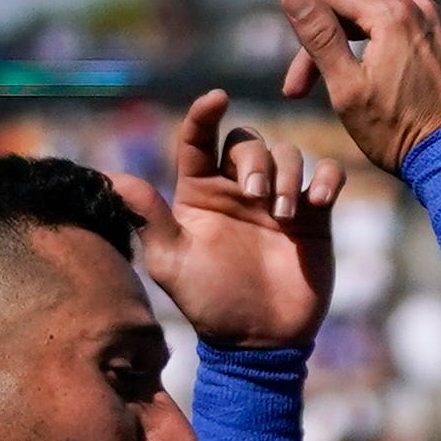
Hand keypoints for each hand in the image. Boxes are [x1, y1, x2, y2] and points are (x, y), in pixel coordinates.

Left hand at [112, 91, 344, 349]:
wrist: (258, 341)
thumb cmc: (210, 303)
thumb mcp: (172, 264)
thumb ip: (150, 219)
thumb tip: (113, 179)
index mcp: (201, 192)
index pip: (199, 138)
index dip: (205, 113)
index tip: (217, 99)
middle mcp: (239, 189)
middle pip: (249, 141)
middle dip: (255, 160)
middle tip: (257, 198)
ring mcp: (278, 201)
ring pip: (289, 154)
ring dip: (287, 174)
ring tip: (283, 216)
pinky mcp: (314, 218)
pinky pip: (327, 176)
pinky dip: (326, 179)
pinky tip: (317, 202)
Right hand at [255, 0, 440, 174]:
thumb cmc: (403, 135)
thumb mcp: (349, 91)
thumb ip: (319, 38)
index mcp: (391, 15)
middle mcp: (417, 8)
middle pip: (348, 8)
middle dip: (316, 42)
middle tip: (293, 91)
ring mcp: (435, 23)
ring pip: (373, 21)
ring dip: (344, 48)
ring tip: (328, 92)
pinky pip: (398, 31)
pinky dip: (373, 48)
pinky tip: (365, 78)